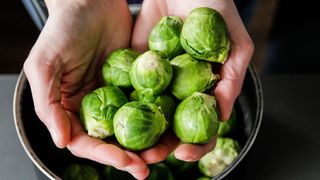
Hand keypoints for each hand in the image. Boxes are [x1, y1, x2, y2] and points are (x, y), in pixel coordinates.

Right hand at [24, 0, 147, 178]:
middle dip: (127, 157)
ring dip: (146, 144)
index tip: (125, 162)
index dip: (103, 155)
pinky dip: (157, 118)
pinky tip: (169, 128)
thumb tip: (61, 141)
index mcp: (70, 108)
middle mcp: (94, 107)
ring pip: (132, 128)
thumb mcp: (45, 64)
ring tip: (163, 154)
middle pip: (111, 141)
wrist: (92, 2)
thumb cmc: (63, 29)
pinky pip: (147, 104)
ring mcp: (116, 96)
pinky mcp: (135, 83)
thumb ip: (48, 104)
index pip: (85, 141)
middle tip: (145, 168)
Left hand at [132, 0, 253, 161]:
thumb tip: (224, 114)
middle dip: (163, 147)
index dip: (196, 144)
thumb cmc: (215, 7)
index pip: (203, 127)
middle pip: (174, 128)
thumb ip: (234, 77)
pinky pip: (131, 91)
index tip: (184, 152)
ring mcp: (159, 81)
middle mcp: (183, 90)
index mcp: (207, 90)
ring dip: (141, 137)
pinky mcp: (137, 69)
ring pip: (150, 117)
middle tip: (150, 158)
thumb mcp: (235, 41)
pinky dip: (124, 109)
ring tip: (132, 150)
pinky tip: (115, 121)